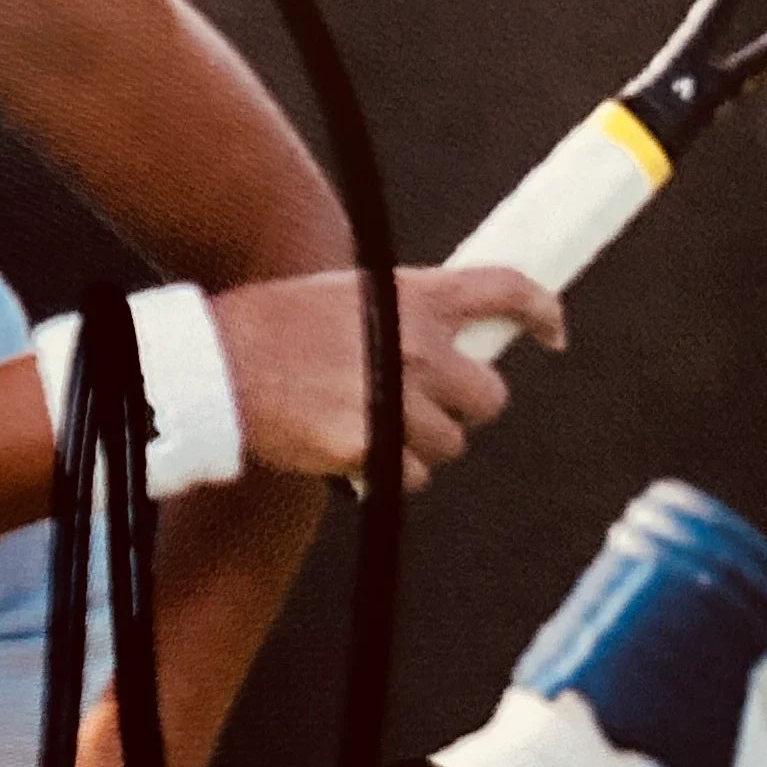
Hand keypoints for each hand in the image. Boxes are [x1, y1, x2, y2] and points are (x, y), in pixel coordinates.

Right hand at [211, 265, 564, 491]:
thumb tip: (435, 342)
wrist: (213, 368)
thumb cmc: (265, 329)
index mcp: (411, 295)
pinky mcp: (373, 447)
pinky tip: (347, 453)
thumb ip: (396, 315)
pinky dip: (388, 474)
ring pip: (450, 444)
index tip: (553, 332)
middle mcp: (416, 344)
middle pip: (489, 395)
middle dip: (460, 407)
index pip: (506, 290)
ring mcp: (397, 398)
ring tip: (364, 428)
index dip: (541, 311)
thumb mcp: (342, 297)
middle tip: (416, 407)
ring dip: (418, 445)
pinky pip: (412, 476)